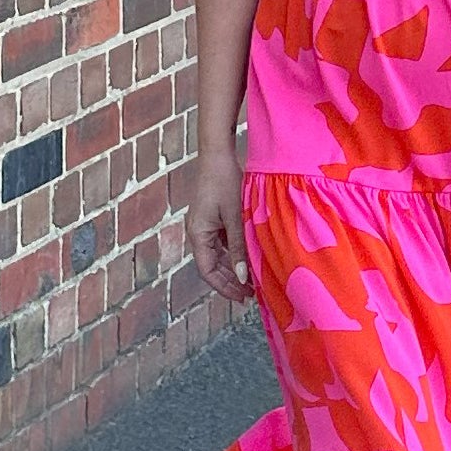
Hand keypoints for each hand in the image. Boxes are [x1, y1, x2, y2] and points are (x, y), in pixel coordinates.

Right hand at [187, 149, 254, 302]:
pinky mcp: (213, 217)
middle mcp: (197, 232)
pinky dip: (234, 253)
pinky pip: (222, 242)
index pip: (207, 271)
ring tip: (252, 280)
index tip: (242, 297)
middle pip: (212, 266)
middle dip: (230, 281)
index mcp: (197, 233)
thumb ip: (238, 248)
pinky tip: (249, 258)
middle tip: (251, 294)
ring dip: (233, 268)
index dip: (224, 287)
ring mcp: (204, 225)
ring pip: (217, 255)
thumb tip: (243, 277)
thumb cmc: (225, 182)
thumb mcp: (235, 217)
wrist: (217, 154)